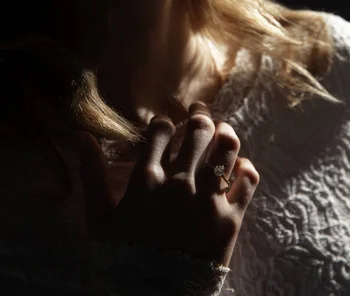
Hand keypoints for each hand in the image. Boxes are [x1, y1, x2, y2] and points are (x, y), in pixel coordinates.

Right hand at [98, 102, 258, 266]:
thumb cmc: (124, 258)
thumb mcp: (99, 218)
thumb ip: (92, 173)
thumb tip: (82, 135)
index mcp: (147, 180)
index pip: (162, 129)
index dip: (164, 121)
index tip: (166, 126)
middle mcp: (180, 183)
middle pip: (199, 129)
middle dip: (199, 113)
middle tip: (198, 110)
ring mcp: (208, 200)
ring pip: (227, 146)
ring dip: (225, 131)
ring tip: (221, 130)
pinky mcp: (231, 219)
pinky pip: (248, 179)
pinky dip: (246, 167)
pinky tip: (238, 166)